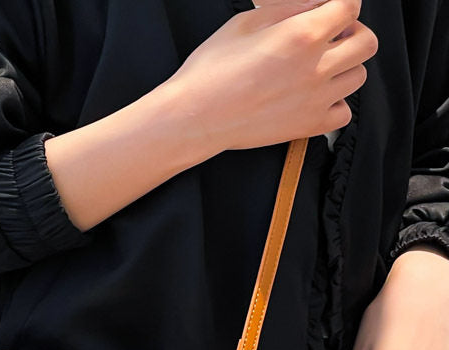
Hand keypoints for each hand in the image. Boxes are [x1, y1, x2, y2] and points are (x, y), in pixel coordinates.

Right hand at [162, 0, 377, 151]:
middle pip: (366, 42)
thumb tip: (316, 3)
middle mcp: (316, 67)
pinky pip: (344, 113)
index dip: (341, 5)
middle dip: (351, 34)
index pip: (351, 7)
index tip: (331, 11)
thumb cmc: (211, 72)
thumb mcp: (246, 22)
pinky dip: (335, 103)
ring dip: (344, 68)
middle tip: (330, 38)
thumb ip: (289, 7)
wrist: (194, 117)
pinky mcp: (307, 126)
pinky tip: (314, 98)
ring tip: (318, 70)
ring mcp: (315, 100)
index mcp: (302, 34)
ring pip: (358, 76)